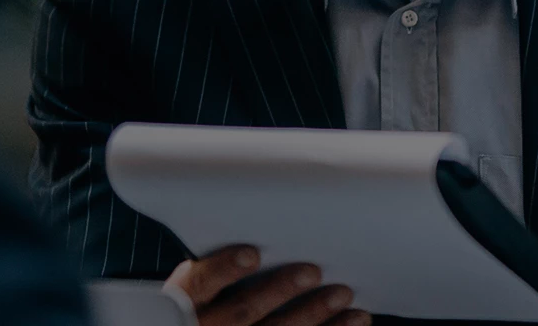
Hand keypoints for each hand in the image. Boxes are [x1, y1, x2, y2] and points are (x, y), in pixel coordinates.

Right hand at [165, 245, 368, 325]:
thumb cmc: (201, 304)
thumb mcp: (192, 284)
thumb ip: (217, 262)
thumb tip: (262, 221)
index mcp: (185, 302)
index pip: (200, 284)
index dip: (225, 269)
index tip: (252, 253)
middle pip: (244, 311)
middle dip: (280, 290)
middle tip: (313, 271)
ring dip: (314, 315)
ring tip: (342, 295)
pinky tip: (352, 321)